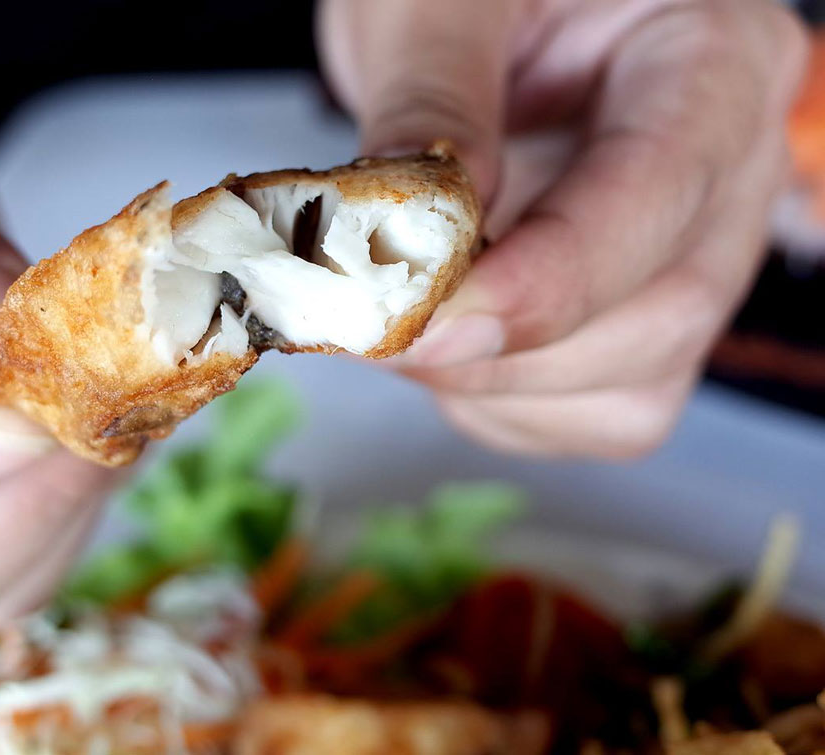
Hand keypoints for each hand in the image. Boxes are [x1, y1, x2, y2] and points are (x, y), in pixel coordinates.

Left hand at [320, 0, 806, 456]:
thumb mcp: (435, 4)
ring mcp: (687, 255)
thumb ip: (432, 105)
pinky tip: (442, 337)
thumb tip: (418, 238)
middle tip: (378, 325)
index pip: (660, 191)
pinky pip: (587, 411)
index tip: (439, 320)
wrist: (465, 18)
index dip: (551, 278)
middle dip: (506, 346)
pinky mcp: (634, 318)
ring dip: (495, 383)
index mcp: (709, 59)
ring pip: (631, 384)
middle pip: (661, 312)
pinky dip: (498, 401)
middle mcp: (724, 170)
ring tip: (405, 314)